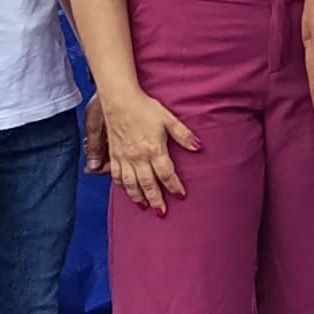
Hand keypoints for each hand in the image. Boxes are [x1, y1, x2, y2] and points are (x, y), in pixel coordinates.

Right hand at [95, 84, 196, 213]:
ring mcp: (123, 157)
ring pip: (130, 183)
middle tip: (162, 213)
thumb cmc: (145, 108)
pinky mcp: (113, 154)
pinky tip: (126, 191)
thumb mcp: (169, 119)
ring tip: (144, 207)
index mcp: (153, 149)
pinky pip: (116, 175)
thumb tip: (200, 148)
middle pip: (148, 184)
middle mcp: (137, 157)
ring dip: (138, 197)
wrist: (119, 100)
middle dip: (156, 200)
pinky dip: (121, 186)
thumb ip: (184, 136)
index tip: (181, 196)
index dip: (174, 186)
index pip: (166, 174)